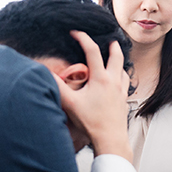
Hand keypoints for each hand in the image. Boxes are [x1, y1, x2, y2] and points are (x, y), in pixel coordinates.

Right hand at [51, 31, 131, 159]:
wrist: (110, 139)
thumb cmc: (91, 122)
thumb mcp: (70, 103)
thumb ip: (58, 86)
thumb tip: (45, 72)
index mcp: (100, 78)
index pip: (92, 51)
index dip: (83, 38)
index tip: (76, 33)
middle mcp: (113, 81)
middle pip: (116, 56)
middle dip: (112, 45)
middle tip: (108, 40)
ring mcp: (121, 91)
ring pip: (123, 69)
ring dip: (119, 61)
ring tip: (114, 59)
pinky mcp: (124, 100)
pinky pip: (125, 83)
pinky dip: (122, 76)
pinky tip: (118, 81)